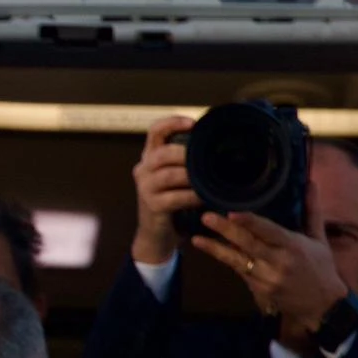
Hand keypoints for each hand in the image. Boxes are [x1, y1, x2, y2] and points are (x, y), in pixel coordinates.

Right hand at [131, 115, 199, 264]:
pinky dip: (192, 196)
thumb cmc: (171, 201)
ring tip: (208, 178)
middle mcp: (143, 169)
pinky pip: (175, 197)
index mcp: (149, 156)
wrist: (156, 234)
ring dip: (192, 176)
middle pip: (163, 153)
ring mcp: (145, 188)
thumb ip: (185, 160)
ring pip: (169, 175)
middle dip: (186, 154)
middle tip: (206, 159)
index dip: (172, 123)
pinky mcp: (152, 206)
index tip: (192, 123)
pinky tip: (203, 197)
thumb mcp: (174, 176)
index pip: (155, 131)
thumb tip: (214, 144)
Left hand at [190, 181, 347, 335]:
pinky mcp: (258, 290)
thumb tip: (310, 182)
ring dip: (215, 249)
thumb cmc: (321, 268)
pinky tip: (210, 249)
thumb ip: (312, 211)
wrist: (321, 305)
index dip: (250, 223)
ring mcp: (266, 278)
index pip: (269, 232)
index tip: (232, 213)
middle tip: (206, 217)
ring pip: (237, 261)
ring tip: (197, 238)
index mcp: (293, 247)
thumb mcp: (319, 239)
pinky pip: (239, 271)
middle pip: (248, 245)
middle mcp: (278, 263)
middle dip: (225, 231)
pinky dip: (226, 259)